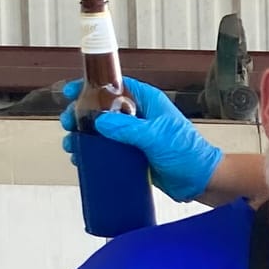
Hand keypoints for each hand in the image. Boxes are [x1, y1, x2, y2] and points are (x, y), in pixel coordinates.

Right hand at [61, 76, 223, 201]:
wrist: (200, 181)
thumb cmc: (188, 154)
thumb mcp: (155, 137)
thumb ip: (128, 128)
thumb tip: (100, 121)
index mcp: (147, 101)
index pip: (114, 86)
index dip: (91, 86)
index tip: (72, 92)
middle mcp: (139, 115)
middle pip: (102, 108)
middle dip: (82, 114)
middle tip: (68, 123)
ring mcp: (135, 135)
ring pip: (103, 130)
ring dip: (85, 135)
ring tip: (72, 145)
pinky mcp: (134, 154)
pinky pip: (109, 149)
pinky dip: (95, 152)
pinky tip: (83, 158)